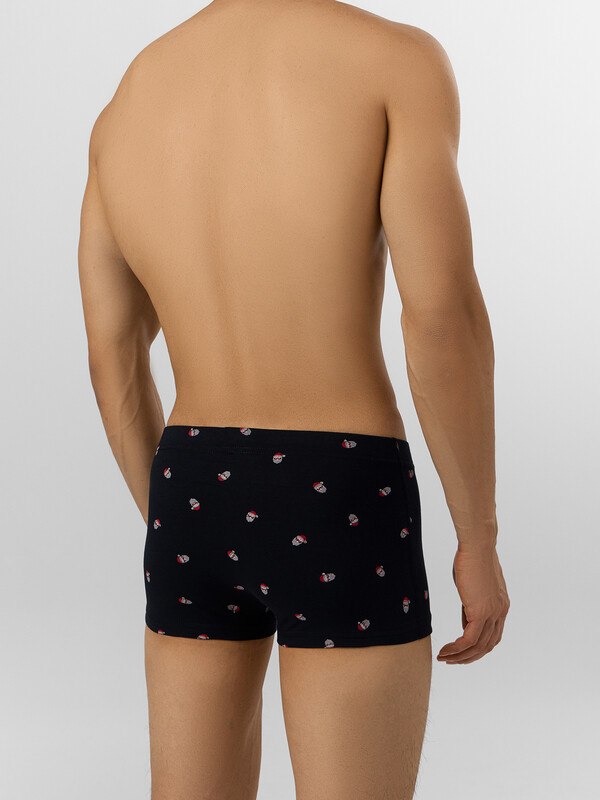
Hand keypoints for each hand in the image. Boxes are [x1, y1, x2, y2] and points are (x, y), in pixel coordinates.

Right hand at [437, 545, 508, 664]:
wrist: (478, 546)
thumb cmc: (472, 559)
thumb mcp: (473, 586)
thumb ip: (473, 604)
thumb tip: (467, 620)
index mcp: (502, 606)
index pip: (493, 636)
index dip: (478, 647)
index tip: (462, 651)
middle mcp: (501, 612)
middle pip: (487, 646)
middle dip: (469, 657)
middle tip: (451, 660)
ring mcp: (492, 613)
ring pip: (478, 646)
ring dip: (460, 656)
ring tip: (444, 658)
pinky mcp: (481, 612)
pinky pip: (469, 639)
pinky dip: (457, 648)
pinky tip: (446, 650)